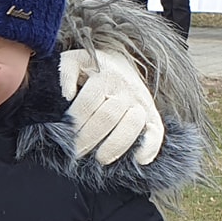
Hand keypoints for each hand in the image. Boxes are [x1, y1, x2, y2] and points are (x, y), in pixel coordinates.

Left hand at [60, 48, 163, 165]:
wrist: (119, 64)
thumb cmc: (91, 69)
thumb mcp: (75, 61)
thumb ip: (66, 71)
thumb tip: (67, 94)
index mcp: (104, 73)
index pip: (88, 102)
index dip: (75, 121)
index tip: (65, 134)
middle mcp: (125, 87)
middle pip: (108, 116)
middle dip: (88, 138)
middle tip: (76, 151)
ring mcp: (141, 101)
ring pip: (132, 124)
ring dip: (115, 145)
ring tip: (100, 158)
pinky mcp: (152, 114)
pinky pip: (157, 131)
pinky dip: (150, 147)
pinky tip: (139, 159)